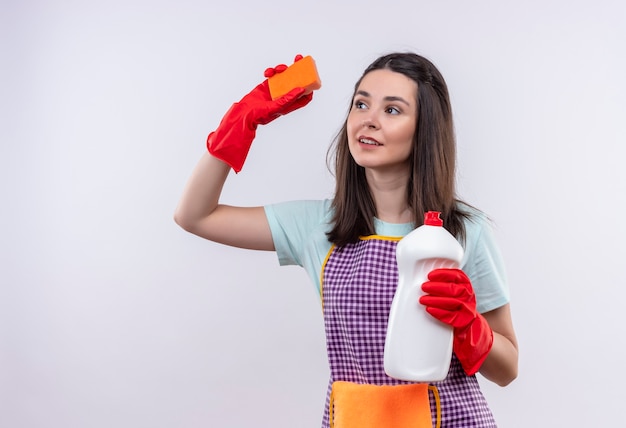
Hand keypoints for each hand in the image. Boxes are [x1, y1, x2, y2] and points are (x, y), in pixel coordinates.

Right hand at [207, 55, 313, 172]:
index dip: (309, 87)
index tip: (310, 75)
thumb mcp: (275, 107)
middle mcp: (284, 96)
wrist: (243, 113)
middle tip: (298, 58)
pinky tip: (267, 73)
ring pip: (284, 76)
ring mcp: (276, 90)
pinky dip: (271, 72)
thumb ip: (288, 99)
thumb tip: (301, 89)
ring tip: (278, 69)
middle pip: (296, 81)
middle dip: (298, 69)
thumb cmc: (259, 115)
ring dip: (282, 69)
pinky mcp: (267, 85)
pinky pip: (272, 75)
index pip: (304, 96)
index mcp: (289, 104)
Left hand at [419, 268, 493, 375]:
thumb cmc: (468, 327)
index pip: (460, 279)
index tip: (431, 274)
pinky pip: (453, 318)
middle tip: (424, 286)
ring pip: (455, 302)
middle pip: (456, 289)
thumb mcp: (460, 308)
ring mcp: (471, 316)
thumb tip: (427, 289)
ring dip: (436, 298)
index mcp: (470, 295)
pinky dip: (440, 313)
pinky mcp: (468, 328)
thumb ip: (449, 299)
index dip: (446, 274)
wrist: (488, 349)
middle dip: (438, 285)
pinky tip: (429, 309)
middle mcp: (472, 303)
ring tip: (422, 298)